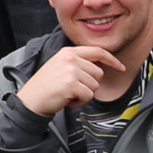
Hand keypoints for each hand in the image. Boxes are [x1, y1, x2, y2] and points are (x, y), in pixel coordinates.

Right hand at [14, 41, 133, 118]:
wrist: (30, 99)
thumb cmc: (45, 86)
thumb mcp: (60, 65)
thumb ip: (78, 62)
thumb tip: (100, 66)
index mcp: (68, 51)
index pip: (97, 51)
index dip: (112, 60)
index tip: (121, 67)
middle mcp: (70, 58)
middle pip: (98, 73)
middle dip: (89, 84)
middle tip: (73, 88)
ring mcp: (71, 71)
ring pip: (95, 86)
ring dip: (84, 94)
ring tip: (68, 93)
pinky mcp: (71, 84)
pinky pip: (88, 96)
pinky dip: (80, 102)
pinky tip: (67, 99)